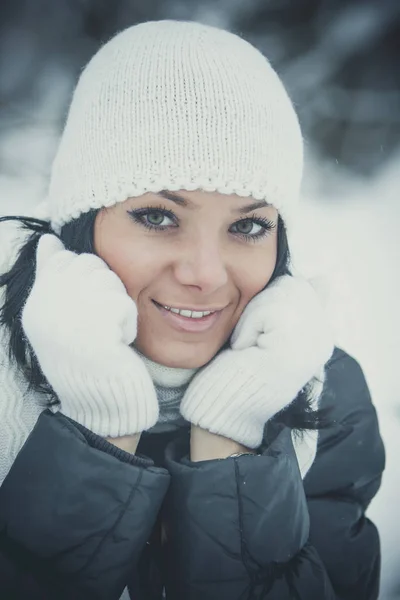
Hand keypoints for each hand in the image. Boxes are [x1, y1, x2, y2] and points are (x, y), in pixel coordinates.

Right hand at [22, 234, 157, 437]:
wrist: (102, 407)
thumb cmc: (89, 361)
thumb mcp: (64, 319)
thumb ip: (54, 278)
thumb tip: (49, 239)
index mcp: (35, 306)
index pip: (61, 259)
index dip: (85, 276)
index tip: (88, 305)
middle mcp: (44, 308)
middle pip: (88, 264)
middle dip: (104, 289)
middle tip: (99, 323)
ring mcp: (67, 317)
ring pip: (108, 280)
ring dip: (117, 305)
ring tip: (107, 334)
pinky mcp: (94, 328)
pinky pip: (123, 303)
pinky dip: (127, 323)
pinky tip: (117, 345)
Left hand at [180, 275, 333, 448]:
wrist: (227, 409)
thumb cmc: (239, 369)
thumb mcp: (269, 332)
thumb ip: (294, 306)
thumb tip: (322, 280)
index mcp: (319, 335)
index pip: (303, 287)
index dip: (273, 302)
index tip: (263, 335)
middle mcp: (323, 338)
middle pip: (290, 284)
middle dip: (263, 306)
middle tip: (253, 342)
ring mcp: (313, 342)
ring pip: (278, 294)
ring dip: (253, 318)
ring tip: (250, 348)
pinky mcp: (295, 345)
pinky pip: (266, 309)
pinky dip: (248, 327)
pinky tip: (247, 352)